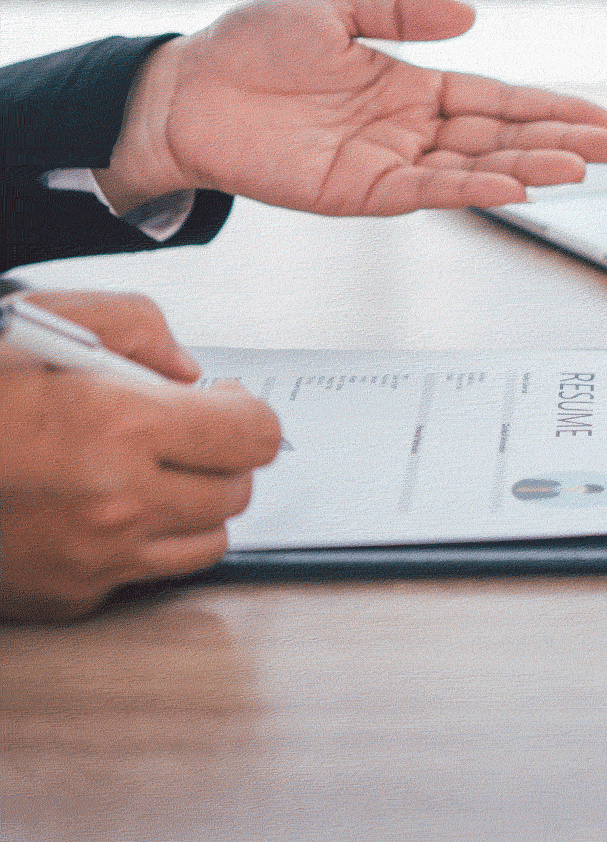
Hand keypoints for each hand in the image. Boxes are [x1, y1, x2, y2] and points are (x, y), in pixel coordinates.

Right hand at [0, 291, 280, 621]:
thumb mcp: (42, 319)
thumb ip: (138, 329)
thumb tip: (189, 372)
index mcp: (120, 426)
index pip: (254, 435)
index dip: (246, 412)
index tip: (224, 400)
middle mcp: (116, 501)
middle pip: (237, 491)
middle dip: (220, 457)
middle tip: (184, 433)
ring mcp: (92, 559)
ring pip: (206, 541)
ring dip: (191, 505)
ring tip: (146, 472)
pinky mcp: (65, 598)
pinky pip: (142, 574)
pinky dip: (137, 543)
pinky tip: (95, 508)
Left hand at [95, 0, 606, 215]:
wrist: (184, 90)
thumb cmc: (249, 48)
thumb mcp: (334, 8)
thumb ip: (402, 13)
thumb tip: (471, 18)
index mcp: (410, 86)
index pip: (498, 101)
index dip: (551, 109)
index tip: (601, 118)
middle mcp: (410, 129)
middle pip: (503, 137)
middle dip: (563, 142)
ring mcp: (388, 162)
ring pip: (476, 169)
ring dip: (531, 168)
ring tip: (582, 167)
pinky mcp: (358, 192)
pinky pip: (427, 193)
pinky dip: (472, 191)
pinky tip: (514, 187)